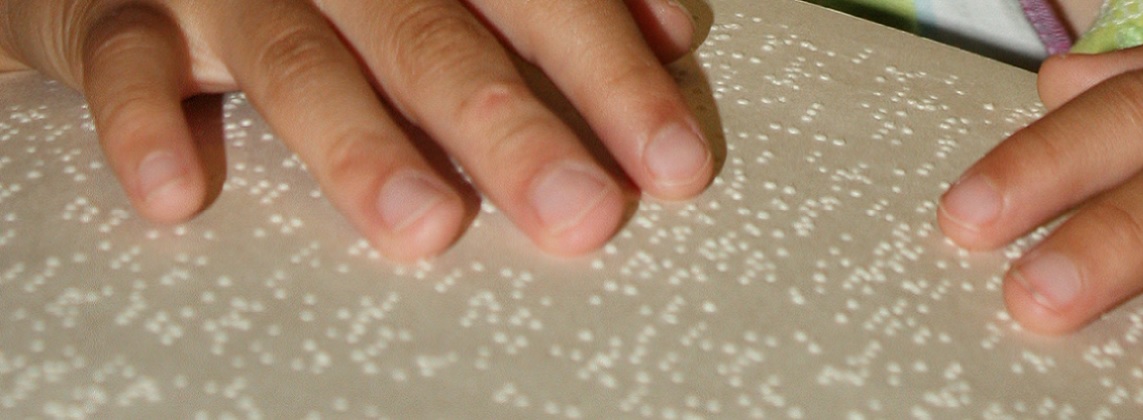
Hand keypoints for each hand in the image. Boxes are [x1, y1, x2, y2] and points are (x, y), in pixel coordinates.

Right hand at [0, 0, 713, 259]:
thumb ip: (559, 4)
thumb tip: (677, 38)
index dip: (615, 76)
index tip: (676, 161)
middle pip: (437, 34)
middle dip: (513, 128)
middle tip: (583, 210)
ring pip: (297, 56)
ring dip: (359, 143)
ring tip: (425, 223)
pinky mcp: (114, 11)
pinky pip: (121, 61)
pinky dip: (142, 124)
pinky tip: (180, 193)